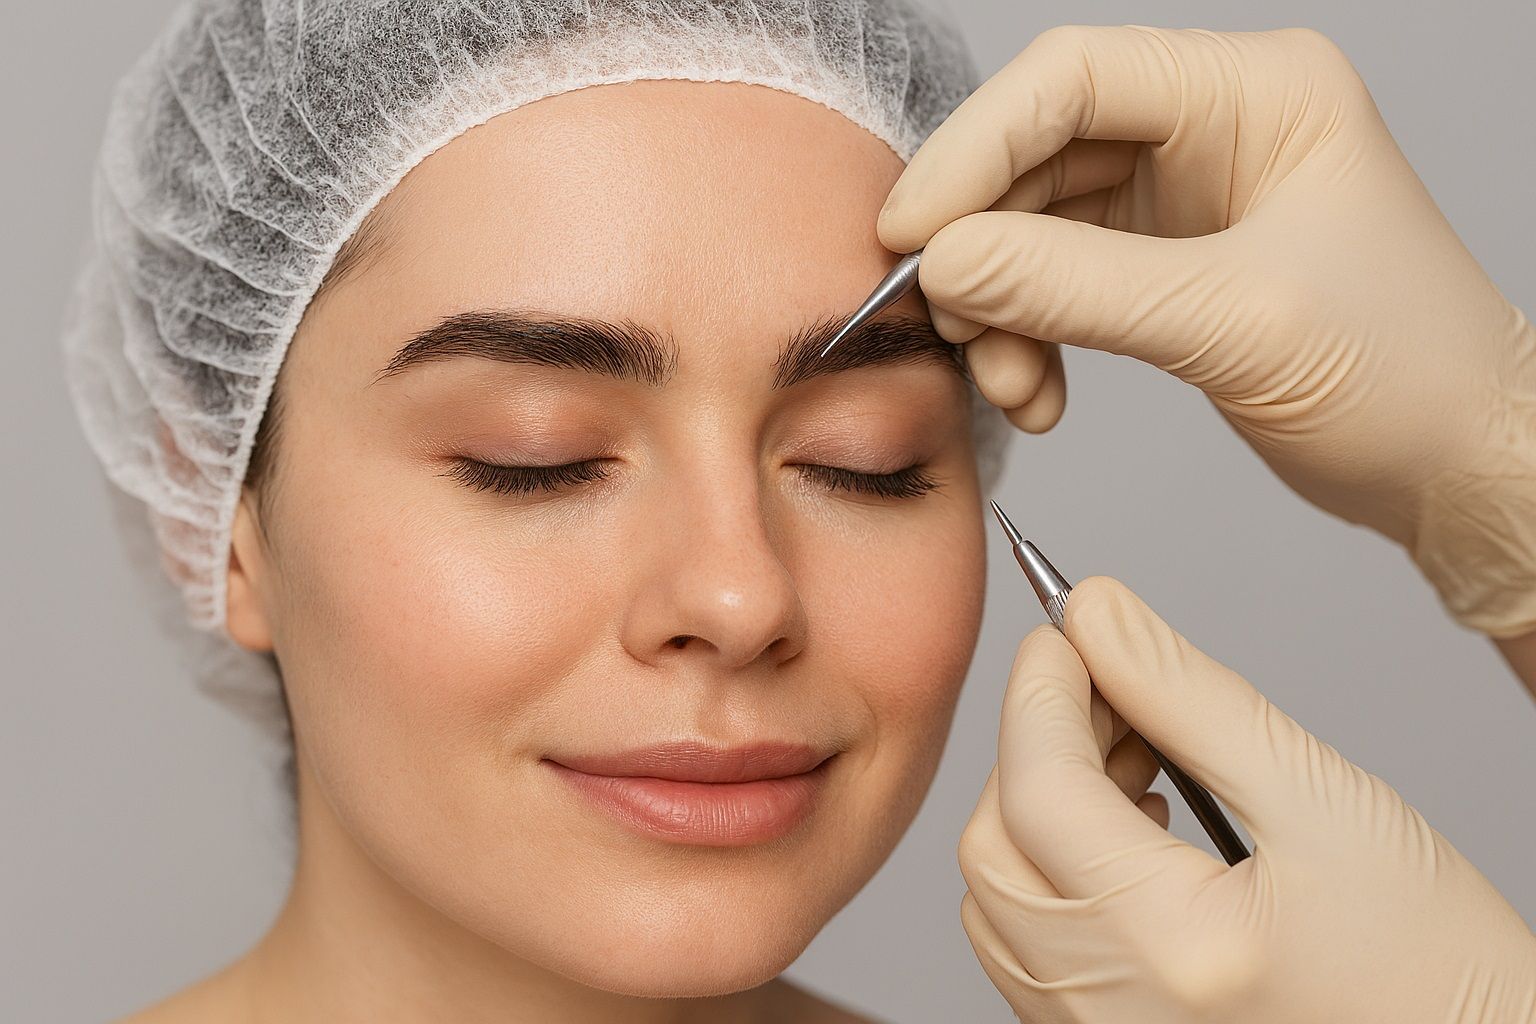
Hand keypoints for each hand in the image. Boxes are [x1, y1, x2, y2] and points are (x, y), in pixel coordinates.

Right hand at [879, 25, 1535, 636]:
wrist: (1456, 463)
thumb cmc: (1404, 374)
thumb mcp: (1232, 322)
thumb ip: (1075, 288)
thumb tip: (945, 266)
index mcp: (1258, 93)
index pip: (1074, 79)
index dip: (975, 149)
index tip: (911, 233)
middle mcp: (1214, 127)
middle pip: (1039, 152)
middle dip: (982, 246)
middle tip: (946, 323)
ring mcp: (1186, 194)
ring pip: (1035, 224)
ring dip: (999, 307)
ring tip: (1010, 382)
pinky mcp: (1165, 261)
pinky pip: (1056, 280)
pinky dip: (1029, 335)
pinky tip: (1038, 391)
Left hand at [958, 576, 1535, 1021]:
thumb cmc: (1438, 965)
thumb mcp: (1323, 803)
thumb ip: (1192, 699)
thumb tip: (1098, 614)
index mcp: (1168, 949)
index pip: (1039, 789)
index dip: (1040, 690)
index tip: (1069, 628)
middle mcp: (1112, 1012)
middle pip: (995, 846)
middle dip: (1034, 747)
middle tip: (1109, 691)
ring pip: (1001, 902)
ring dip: (1040, 809)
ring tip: (1134, 758)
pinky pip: (1033, 952)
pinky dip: (1054, 875)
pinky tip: (1132, 832)